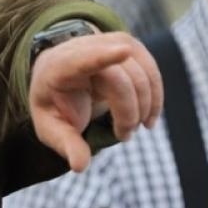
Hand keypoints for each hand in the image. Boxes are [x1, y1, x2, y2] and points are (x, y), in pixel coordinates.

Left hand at [30, 31, 161, 171]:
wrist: (60, 75)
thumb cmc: (54, 103)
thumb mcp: (51, 127)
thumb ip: (66, 144)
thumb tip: (79, 166)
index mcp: (59, 68)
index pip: (81, 59)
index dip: (102, 56)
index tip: (122, 52)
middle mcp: (84, 48)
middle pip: (120, 77)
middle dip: (128, 111)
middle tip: (124, 137)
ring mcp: (108, 42)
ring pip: (141, 71)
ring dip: (146, 104)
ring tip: (135, 128)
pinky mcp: (128, 44)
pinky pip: (151, 68)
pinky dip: (156, 94)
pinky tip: (149, 116)